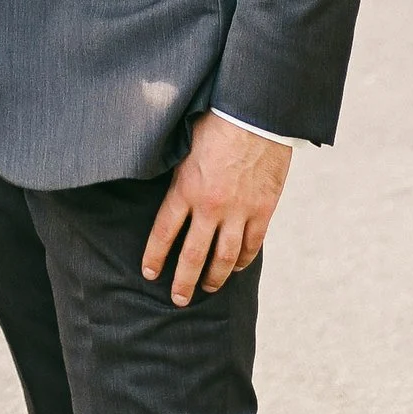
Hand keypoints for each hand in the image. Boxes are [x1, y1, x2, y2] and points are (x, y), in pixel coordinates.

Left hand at [142, 112, 290, 306]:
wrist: (256, 114)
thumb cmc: (216, 120)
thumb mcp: (184, 143)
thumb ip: (174, 169)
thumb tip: (154, 172)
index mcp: (185, 189)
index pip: (164, 233)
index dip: (155, 257)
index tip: (150, 273)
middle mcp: (210, 207)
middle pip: (193, 255)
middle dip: (184, 281)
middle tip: (178, 299)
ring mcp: (238, 211)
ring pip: (224, 257)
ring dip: (214, 278)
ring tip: (207, 289)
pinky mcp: (263, 210)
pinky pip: (251, 245)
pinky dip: (242, 260)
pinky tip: (235, 268)